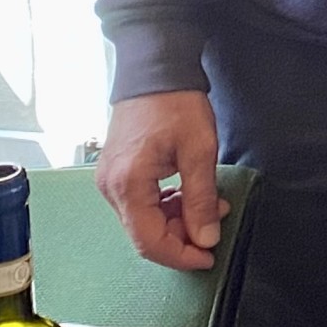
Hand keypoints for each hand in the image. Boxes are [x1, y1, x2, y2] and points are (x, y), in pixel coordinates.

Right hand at [96, 91, 222, 270]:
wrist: (154, 70)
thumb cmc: (175, 103)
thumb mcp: (199, 151)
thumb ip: (201, 199)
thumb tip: (206, 238)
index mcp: (127, 185)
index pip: (149, 242)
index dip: (181, 255)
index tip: (208, 256)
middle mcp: (111, 188)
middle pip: (145, 234)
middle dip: (183, 235)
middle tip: (216, 222)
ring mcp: (111, 180)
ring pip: (144, 220)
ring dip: (177, 219)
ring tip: (210, 205)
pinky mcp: (117, 172)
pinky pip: (141, 203)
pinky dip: (167, 205)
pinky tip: (189, 194)